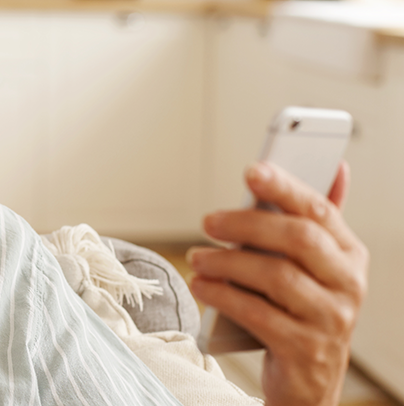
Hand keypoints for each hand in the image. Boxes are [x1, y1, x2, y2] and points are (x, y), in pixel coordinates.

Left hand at [188, 161, 368, 405]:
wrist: (307, 380)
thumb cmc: (301, 308)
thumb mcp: (314, 265)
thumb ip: (316, 219)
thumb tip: (337, 166)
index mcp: (350, 254)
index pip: (319, 210)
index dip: (285, 187)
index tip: (252, 170)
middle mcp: (349, 285)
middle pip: (298, 238)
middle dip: (246, 223)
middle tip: (208, 220)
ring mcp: (331, 320)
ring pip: (276, 276)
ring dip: (227, 262)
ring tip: (197, 257)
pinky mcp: (305, 350)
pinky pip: (258, 314)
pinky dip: (223, 295)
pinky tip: (202, 285)